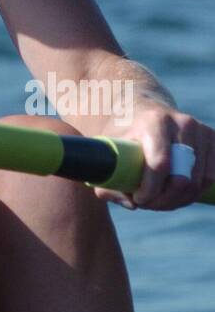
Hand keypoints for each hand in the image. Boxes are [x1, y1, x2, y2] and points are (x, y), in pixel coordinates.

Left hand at [93, 106, 214, 210]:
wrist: (139, 108)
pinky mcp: (212, 138)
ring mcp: (200, 130)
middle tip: (146, 203)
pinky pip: (211, 177)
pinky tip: (175, 192)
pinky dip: (194, 192)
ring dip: (178, 199)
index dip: (150, 191)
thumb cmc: (121, 132)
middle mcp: (181, 122)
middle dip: (163, 200)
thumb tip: (131, 204)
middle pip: (182, 179)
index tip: (137, 199)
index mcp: (153, 121)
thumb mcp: (107, 150)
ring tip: (158, 197)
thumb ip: (109, 180)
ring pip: (198, 183)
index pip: (160, 165)